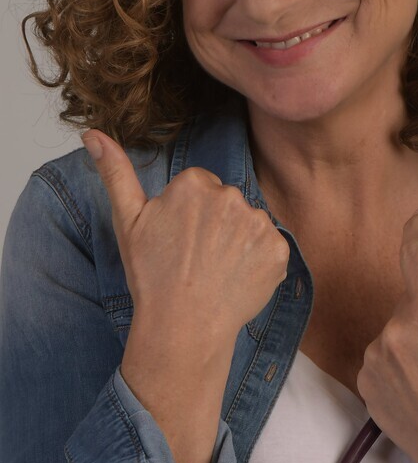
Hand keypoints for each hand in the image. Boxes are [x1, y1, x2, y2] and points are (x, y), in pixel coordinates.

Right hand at [81, 130, 289, 372]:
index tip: (180, 239)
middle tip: (196, 257)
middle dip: (216, 224)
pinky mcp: (279, 250)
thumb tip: (93, 133)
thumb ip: (115, 172)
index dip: (189, 215)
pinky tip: (237, 278)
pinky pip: (270, 247)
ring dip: (238, 242)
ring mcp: (258, 223)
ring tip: (216, 270)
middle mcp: (231, 195)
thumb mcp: (128, 222)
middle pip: (227, 202)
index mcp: (195, 183)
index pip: (202, 187)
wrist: (183, 328)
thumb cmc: (152, 276)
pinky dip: (258, 261)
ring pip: (249, 223)